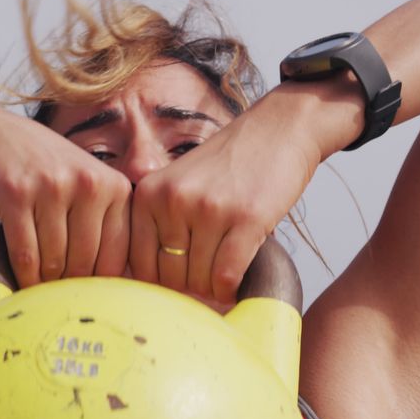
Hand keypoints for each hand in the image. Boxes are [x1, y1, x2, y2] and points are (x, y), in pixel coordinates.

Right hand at [0, 104, 131, 287]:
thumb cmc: (43, 168)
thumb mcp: (85, 182)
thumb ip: (104, 221)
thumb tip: (118, 284)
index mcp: (114, 185)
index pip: (116, 253)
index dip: (102, 284)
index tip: (90, 298)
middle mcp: (87, 183)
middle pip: (85, 260)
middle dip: (72, 286)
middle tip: (61, 299)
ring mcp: (51, 187)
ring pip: (54, 260)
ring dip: (46, 283)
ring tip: (43, 292)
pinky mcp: (15, 195)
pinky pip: (25, 252)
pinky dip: (25, 275)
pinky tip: (25, 283)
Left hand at [129, 87, 331, 303]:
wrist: (279, 129)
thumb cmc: (229, 165)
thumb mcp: (179, 183)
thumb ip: (160, 223)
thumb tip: (151, 288)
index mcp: (149, 193)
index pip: (140, 266)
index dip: (162, 285)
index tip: (183, 281)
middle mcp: (173, 200)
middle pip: (170, 278)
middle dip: (190, 287)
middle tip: (208, 278)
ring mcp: (209, 209)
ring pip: (200, 281)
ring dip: (214, 289)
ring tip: (225, 276)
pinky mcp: (246, 218)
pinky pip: (227, 276)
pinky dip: (231, 290)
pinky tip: (237, 283)